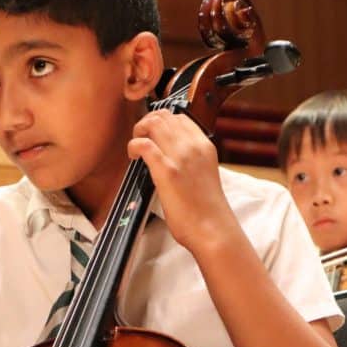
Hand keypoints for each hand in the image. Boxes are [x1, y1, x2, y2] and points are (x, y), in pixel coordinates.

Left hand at [127, 110, 236, 252]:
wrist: (213, 229)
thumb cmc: (207, 210)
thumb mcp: (204, 174)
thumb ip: (191, 161)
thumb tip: (170, 157)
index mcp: (205, 146)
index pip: (180, 118)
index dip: (161, 122)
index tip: (153, 134)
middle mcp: (194, 146)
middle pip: (165, 116)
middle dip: (147, 123)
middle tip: (140, 139)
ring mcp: (181, 157)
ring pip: (154, 123)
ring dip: (139, 131)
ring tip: (136, 148)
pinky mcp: (167, 171)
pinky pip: (144, 145)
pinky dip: (134, 146)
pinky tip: (133, 157)